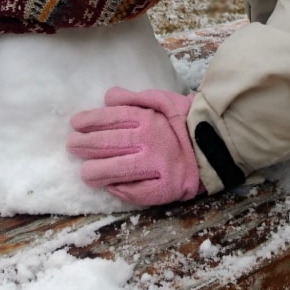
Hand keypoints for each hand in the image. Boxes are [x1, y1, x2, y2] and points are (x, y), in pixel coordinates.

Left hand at [66, 87, 202, 206]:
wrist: (218, 145)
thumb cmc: (186, 121)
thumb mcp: (163, 100)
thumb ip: (134, 98)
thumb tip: (107, 97)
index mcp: (149, 119)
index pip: (112, 119)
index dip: (90, 121)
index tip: (75, 123)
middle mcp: (150, 141)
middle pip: (111, 144)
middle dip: (86, 145)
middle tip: (71, 146)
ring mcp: (157, 166)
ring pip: (119, 170)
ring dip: (97, 171)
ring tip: (84, 173)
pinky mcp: (165, 187)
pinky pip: (138, 192)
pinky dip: (122, 190)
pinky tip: (109, 187)